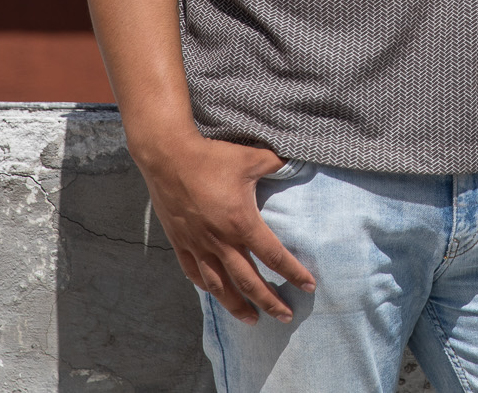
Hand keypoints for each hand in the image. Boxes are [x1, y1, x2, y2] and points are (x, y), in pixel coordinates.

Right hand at [134, 133, 315, 323]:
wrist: (168, 156)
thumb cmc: (211, 157)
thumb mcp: (251, 157)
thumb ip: (276, 163)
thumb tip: (296, 160)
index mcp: (241, 223)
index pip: (274, 256)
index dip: (294, 273)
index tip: (309, 287)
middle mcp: (221, 241)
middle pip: (249, 281)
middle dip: (269, 301)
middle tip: (286, 317)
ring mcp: (198, 244)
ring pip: (220, 286)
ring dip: (237, 306)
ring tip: (252, 320)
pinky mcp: (180, 241)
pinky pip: (194, 272)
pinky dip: (207, 286)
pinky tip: (215, 293)